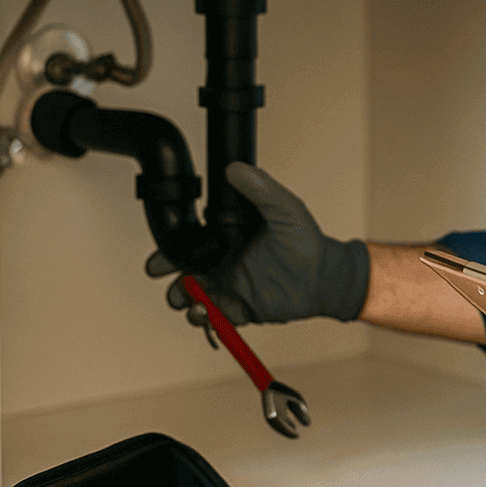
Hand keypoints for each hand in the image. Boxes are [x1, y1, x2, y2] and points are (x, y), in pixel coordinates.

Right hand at [145, 162, 369, 327]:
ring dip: (183, 298)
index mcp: (228, 237)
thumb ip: (261, 189)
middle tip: (161, 273)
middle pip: (182, 268)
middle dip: (166, 272)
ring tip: (190, 299)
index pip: (191, 239)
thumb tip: (236, 168)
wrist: (325, 278)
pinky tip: (206, 313)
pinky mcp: (240, 309)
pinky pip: (214, 317)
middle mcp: (224, 261)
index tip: (160, 252)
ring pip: (193, 295)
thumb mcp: (285, 209)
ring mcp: (230, 285)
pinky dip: (205, 319)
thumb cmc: (307, 242)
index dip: (171, 246)